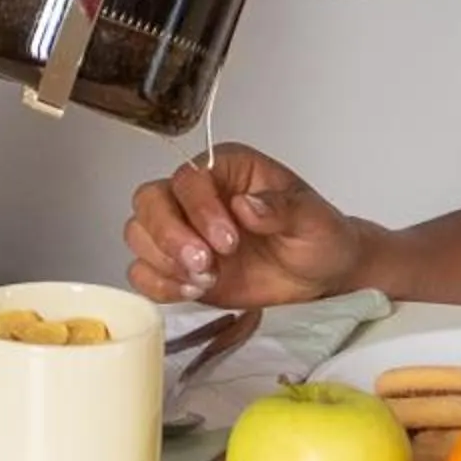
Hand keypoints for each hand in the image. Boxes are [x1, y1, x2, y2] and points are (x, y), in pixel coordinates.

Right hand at [124, 145, 363, 306]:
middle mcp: (197, 195)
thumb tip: (245, 206)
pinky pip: (143, 271)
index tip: (229, 241)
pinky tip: (191, 291)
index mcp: (227, 169)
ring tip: (205, 280)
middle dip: (170, 236)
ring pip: (139, 233)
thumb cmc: (318, 237)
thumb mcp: (313, 219)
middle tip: (204, 264)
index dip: (200, 209)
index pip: (189, 178)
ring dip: (163, 261)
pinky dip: (158, 285)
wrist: (322, 277)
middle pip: (150, 201)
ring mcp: (184, 231)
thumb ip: (281, 208)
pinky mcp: (178, 267)